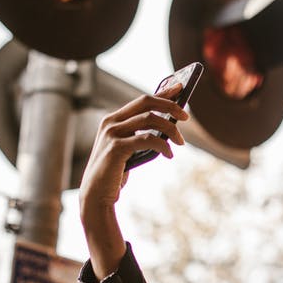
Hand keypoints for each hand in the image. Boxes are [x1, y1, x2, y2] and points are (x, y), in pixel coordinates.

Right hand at [78, 84, 186, 215]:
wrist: (96, 194)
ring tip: (181, 142)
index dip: (162, 93)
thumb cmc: (114, 172)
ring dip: (170, 129)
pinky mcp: (116, 148)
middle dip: (169, 105)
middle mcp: (110, 122)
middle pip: (146, 103)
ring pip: (149, 119)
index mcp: (113, 119)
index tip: (180, 88)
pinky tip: (170, 154)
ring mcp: (112, 134)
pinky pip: (147, 139)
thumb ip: (139, 135)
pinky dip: (163, 145)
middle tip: (185, 116)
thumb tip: (168, 126)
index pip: (142, 100)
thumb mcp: (127, 148)